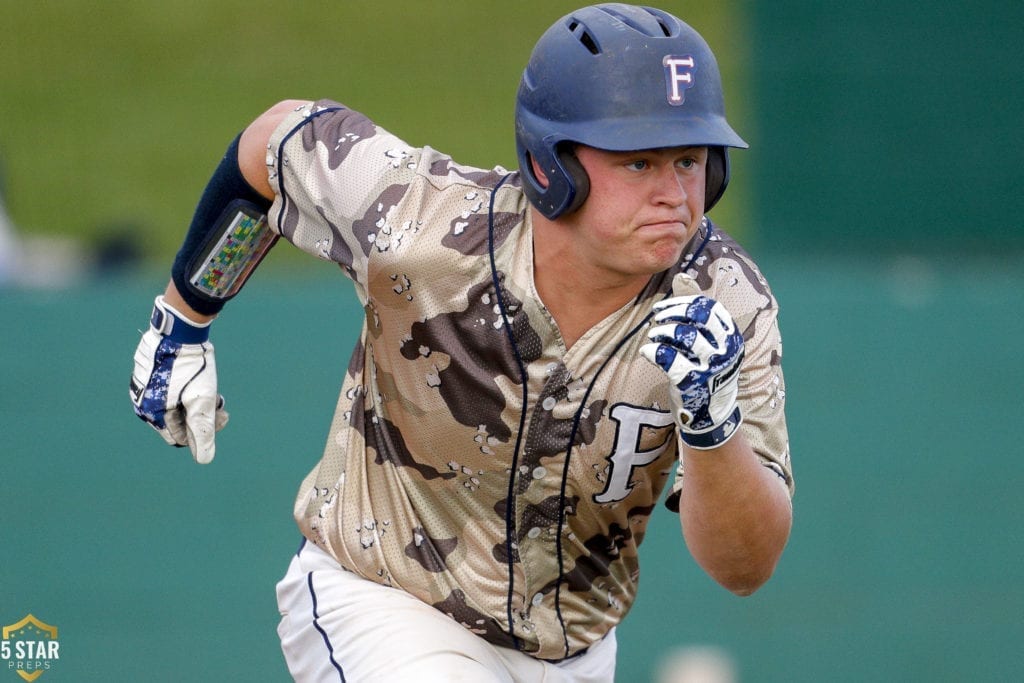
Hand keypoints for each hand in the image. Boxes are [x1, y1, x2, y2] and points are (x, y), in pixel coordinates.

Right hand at [129, 296, 227, 462]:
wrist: (180, 329)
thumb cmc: (193, 367)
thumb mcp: (202, 401)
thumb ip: (203, 431)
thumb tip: (204, 459)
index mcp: (151, 412)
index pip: (180, 437)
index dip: (203, 432)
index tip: (221, 417)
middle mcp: (141, 401)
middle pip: (177, 421)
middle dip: (201, 416)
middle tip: (221, 405)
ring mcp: (141, 385)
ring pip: (174, 404)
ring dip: (195, 402)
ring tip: (213, 390)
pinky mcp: (146, 371)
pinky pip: (167, 388)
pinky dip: (184, 389)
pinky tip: (199, 378)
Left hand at [640, 294, 743, 449]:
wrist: (711, 414)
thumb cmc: (707, 371)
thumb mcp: (710, 341)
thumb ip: (696, 310)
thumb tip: (682, 276)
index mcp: (731, 336)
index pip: (708, 307)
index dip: (682, 302)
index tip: (662, 308)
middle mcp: (725, 350)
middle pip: (698, 317)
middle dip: (672, 313)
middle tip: (657, 319)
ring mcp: (710, 367)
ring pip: (683, 336)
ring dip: (662, 332)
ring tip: (654, 336)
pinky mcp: (692, 383)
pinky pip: (668, 359)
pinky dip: (653, 351)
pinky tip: (648, 352)